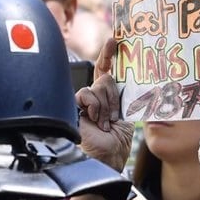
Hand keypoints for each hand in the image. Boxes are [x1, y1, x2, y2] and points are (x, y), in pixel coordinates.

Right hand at [75, 38, 132, 170]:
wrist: (104, 159)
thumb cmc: (116, 145)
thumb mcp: (126, 117)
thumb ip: (122, 97)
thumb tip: (121, 78)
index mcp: (107, 99)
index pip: (106, 72)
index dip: (108, 55)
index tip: (114, 39)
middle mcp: (94, 98)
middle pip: (105, 78)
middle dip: (114, 97)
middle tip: (115, 117)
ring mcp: (83, 103)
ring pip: (98, 86)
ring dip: (106, 106)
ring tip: (104, 124)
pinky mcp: (73, 106)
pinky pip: (86, 93)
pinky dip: (94, 106)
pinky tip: (94, 120)